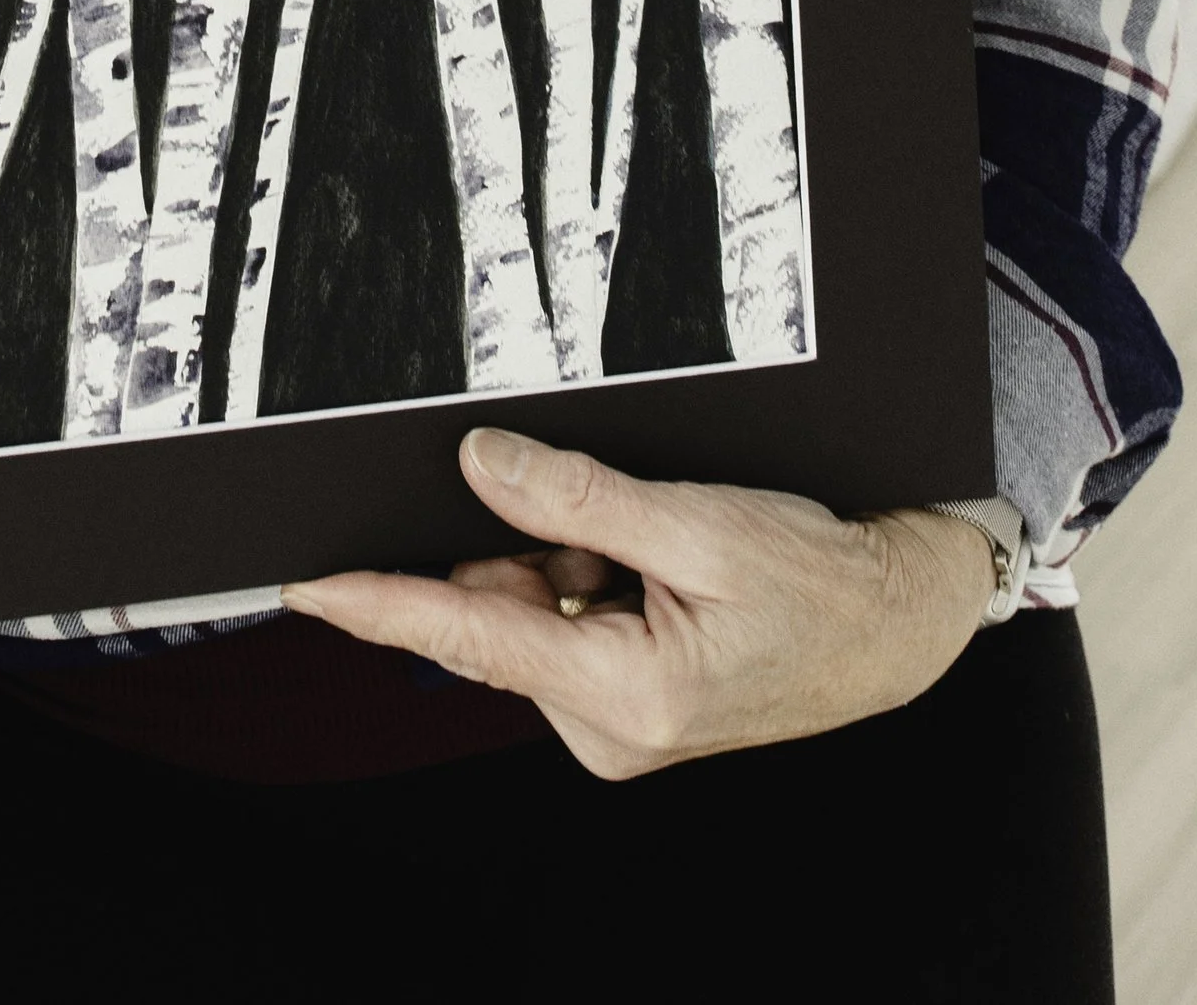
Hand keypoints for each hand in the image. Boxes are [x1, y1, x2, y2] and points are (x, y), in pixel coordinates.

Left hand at [282, 427, 993, 779]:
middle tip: (608, 516)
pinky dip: (583, 582)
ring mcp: (616, 727)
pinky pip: (563, 629)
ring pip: (530, 616)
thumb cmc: (815, 581)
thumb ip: (579, 499)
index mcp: (623, 695)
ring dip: (562, 563)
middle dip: (521, 551)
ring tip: (650, 540)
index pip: (469, 637)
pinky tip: (647, 563)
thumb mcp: (696, 522)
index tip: (307, 584)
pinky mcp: (626, 709)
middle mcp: (607, 729)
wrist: (888, 623)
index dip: (380, 604)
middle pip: (499, 618)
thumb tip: (481, 466)